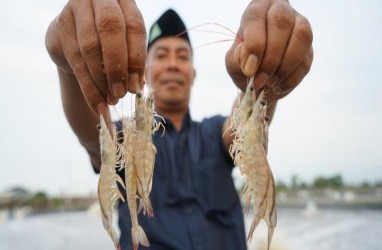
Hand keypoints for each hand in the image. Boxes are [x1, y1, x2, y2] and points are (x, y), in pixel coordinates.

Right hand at [45, 0, 146, 114]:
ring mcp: (74, 11)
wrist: (79, 42)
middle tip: (121, 93)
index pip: (134, 26)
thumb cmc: (112, 44)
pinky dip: (89, 88)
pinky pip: (75, 61)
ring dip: (101, 81)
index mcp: (123, 0)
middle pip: (110, 29)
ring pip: (89, 48)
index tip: (136, 85)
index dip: (136, 57)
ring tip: (111, 101)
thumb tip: (136, 87)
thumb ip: (134, 63)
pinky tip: (97, 104)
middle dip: (117, 66)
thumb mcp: (127, 48)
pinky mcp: (58, 28)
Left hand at [225, 0, 312, 101]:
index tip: (249, 69)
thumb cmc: (244, 64)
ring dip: (284, 66)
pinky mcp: (309, 48)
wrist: (259, 81)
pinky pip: (306, 61)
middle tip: (260, 79)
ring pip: (301, 37)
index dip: (254, 44)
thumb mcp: (233, 62)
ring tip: (269, 83)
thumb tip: (250, 62)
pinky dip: (291, 79)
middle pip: (282, 22)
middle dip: (271, 56)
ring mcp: (299, 27)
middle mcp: (280, 11)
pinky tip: (278, 87)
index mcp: (256, 10)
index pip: (256, 17)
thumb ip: (238, 59)